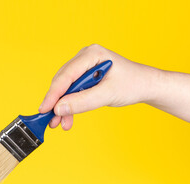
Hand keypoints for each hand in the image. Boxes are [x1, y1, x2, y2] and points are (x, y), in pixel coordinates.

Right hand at [38, 44, 160, 129]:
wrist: (145, 86)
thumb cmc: (132, 84)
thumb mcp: (107, 94)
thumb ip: (82, 102)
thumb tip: (59, 109)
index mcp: (92, 54)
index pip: (66, 75)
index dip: (53, 94)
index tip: (45, 109)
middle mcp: (85, 58)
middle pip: (63, 82)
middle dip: (57, 102)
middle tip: (51, 120)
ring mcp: (85, 67)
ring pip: (66, 88)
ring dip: (62, 106)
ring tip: (60, 123)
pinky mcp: (86, 77)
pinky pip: (72, 91)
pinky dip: (70, 105)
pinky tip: (68, 118)